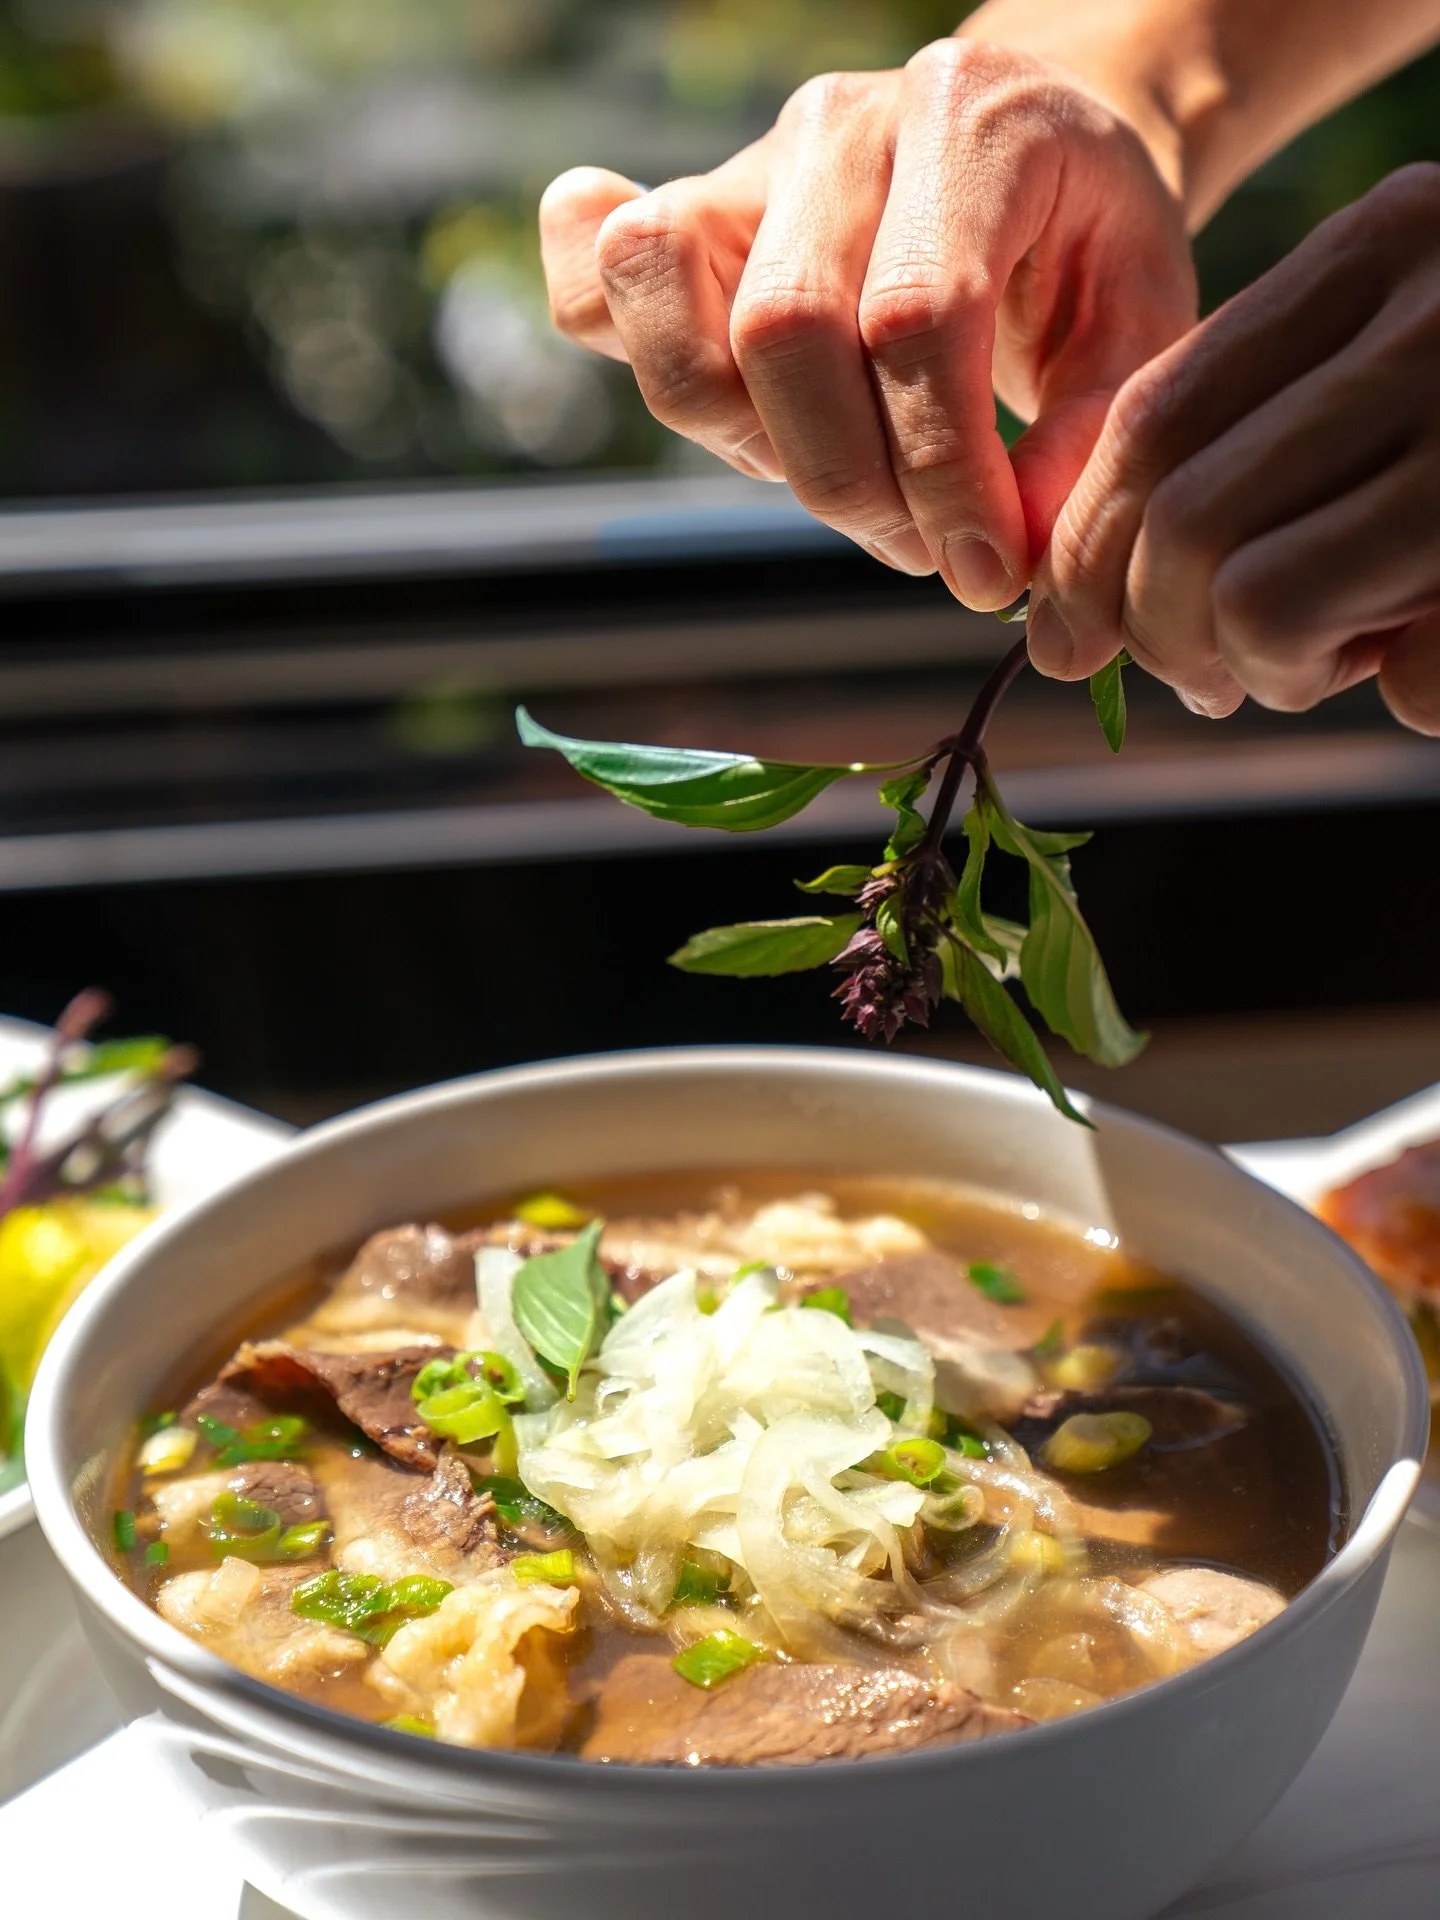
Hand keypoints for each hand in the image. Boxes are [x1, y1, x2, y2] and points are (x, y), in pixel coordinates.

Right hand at [539, 36, 1195, 608]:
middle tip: (923, 548)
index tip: (987, 573)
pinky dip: (610, 343)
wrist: (1034, 139)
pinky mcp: (688, 221)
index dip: (942, 474)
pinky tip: (693, 391)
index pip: (916, 320)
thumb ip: (1090, 436)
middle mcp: (841, 127)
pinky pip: (591, 284)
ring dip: (753, 454)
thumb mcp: (1137, 322)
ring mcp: (747, 168)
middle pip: (783, 331)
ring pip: (681, 327)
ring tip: (849, 491)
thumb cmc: (1086, 242)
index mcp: (970, 122)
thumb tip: (1018, 561)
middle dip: (851, 484)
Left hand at [1028, 163, 1439, 732]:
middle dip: (1144, 624)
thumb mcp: (1404, 376)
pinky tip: (1376, 668)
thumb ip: (1279, 438)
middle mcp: (1431, 305)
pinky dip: (1320, 672)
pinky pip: (1332, 626)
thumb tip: (1090, 611)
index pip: (1152, 409)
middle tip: (1197, 672)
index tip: (1074, 631)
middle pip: (1172, 504)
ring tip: (1297, 666)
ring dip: (1236, 659)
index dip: (1086, 544)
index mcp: (1385, 245)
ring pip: (1233, 577)